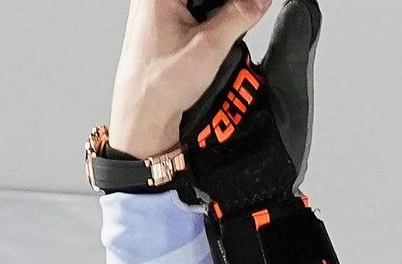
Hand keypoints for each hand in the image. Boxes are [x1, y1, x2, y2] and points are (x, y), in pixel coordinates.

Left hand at [110, 0, 275, 157]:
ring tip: (216, 41)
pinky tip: (207, 45)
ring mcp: (154, 15)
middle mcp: (152, 1)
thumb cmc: (159, 83)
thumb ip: (240, 16)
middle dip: (225, 9)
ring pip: (195, 7)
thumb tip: (258, 2)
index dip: (231, 3)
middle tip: (243, 18)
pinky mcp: (158, 30)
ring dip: (216, 18)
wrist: (142, 113)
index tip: (250, 8)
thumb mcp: (211, 45)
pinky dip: (204, 28)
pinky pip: (188, 19)